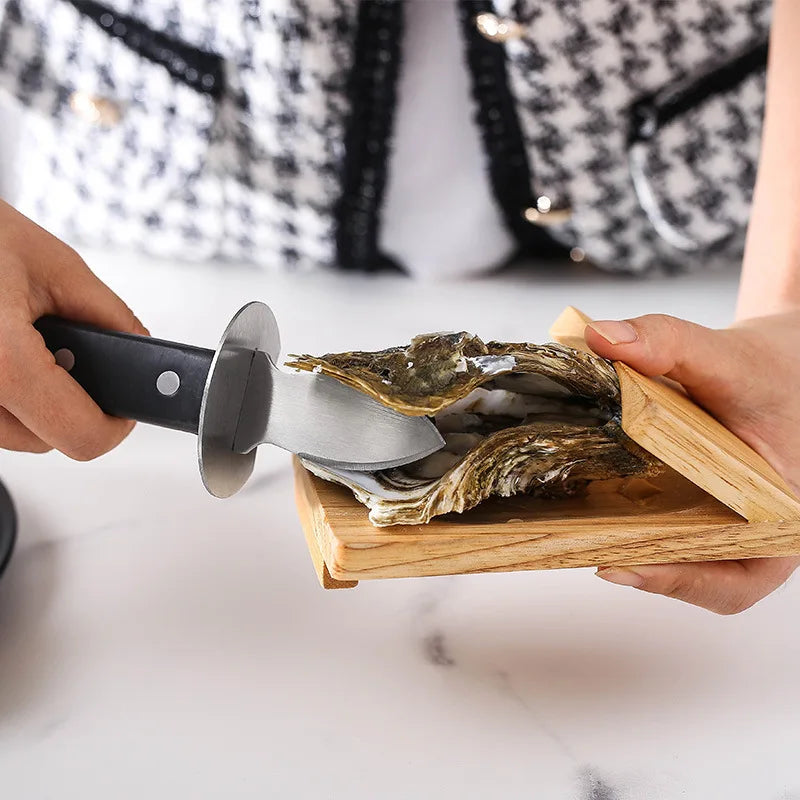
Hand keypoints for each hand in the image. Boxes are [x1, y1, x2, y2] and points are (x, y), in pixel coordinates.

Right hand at [0, 200, 146, 458]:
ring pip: (10, 434)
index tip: (121, 406)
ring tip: (18, 339)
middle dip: (69, 402)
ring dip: (30, 400)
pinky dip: (0, 392)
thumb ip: (109, 319)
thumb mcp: (55, 265)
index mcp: (0, 359)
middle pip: (45, 440)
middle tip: (65, 352)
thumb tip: (140, 354)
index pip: (80, 436)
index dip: (114, 424)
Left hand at [585, 312, 799, 613]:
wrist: (778, 365)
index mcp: (782, 520)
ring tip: (571, 526)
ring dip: (624, 541)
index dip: (680, 583)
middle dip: (636, 562)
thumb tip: (602, 338)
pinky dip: (624, 515)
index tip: (619, 566)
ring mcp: (718, 522)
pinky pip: (658, 523)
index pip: (735, 580)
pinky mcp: (691, 505)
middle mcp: (751, 533)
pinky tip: (584, 495)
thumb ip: (670, 342)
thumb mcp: (729, 357)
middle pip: (691, 573)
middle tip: (578, 546)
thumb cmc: (769, 373)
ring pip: (669, 551)